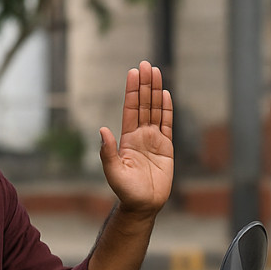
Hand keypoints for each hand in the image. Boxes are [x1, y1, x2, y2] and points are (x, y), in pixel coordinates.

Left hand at [100, 60, 173, 215]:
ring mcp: (154, 139)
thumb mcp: (113, 172)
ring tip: (156, 72)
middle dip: (144, 85)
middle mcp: (140, 135)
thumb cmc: (126, 191)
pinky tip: (165, 95)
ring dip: (155, 91)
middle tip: (145, 65)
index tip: (133, 73)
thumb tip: (103, 130)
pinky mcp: (167, 147)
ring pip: (155, 110)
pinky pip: (167, 124)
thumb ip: (108, 152)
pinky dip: (167, 109)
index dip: (132, 91)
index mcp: (127, 138)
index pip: (130, 109)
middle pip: (143, 104)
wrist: (144, 205)